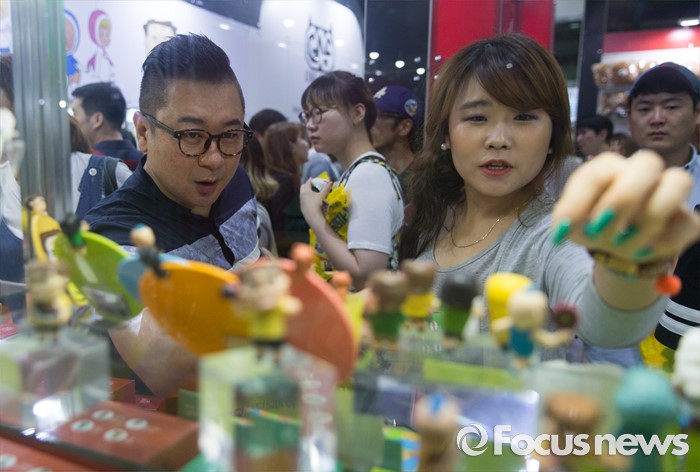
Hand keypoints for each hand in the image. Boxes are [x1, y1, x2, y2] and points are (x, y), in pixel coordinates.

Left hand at [299, 178, 331, 226]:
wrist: (312, 216)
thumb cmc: (317, 204)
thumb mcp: (322, 196)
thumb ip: (326, 189)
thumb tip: (331, 182)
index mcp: (306, 191)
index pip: (307, 183)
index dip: (310, 180)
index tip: (311, 179)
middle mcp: (302, 195)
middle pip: (302, 187)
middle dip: (306, 185)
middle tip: (310, 184)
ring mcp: (301, 201)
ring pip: (302, 194)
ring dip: (305, 192)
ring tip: (310, 192)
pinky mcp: (302, 207)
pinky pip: (303, 200)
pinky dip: (305, 198)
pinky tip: (309, 201)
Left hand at [551, 150, 699, 262]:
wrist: (616, 245)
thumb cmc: (591, 225)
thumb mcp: (569, 225)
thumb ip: (565, 221)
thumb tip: (564, 229)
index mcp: (607, 168)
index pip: (597, 173)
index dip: (580, 202)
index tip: (566, 230)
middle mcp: (641, 172)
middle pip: (648, 161)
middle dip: (623, 199)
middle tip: (600, 230)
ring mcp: (668, 191)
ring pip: (679, 181)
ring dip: (649, 219)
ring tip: (623, 245)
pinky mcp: (686, 217)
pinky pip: (689, 221)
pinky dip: (665, 242)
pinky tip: (643, 252)